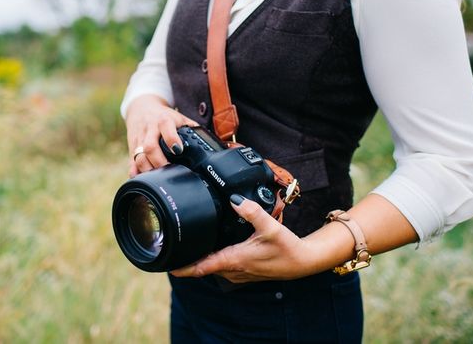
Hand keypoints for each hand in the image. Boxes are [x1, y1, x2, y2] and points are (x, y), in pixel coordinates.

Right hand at [125, 94, 197, 177]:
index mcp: (163, 120)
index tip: (178, 150)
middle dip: (159, 161)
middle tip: (169, 171)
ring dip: (148, 169)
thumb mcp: (178, 117)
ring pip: (139, 156)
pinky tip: (142, 178)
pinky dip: (135, 172)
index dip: (171, 139)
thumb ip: (192, 128)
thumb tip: (213, 142)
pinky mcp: (132, 147)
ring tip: (158, 178)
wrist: (141, 108)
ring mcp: (139, 139)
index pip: (166, 127)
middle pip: (150, 147)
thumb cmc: (164, 116)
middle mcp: (149, 130)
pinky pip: (131, 162)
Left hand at [170, 195, 312, 282]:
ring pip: (213, 268)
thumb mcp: (271, 227)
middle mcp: (234, 270)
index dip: (183, 268)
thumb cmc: (288, 247)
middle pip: (203, 267)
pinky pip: (223, 267)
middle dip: (188, 260)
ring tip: (187, 247)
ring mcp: (239, 273)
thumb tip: (235, 199)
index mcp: (235, 260)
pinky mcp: (245, 271)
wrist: (304, 262)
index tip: (168, 265)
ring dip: (201, 261)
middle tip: (172, 248)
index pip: (202, 268)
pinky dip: (213, 260)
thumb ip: (253, 212)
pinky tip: (213, 249)